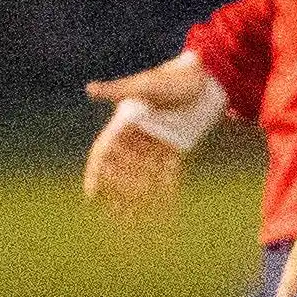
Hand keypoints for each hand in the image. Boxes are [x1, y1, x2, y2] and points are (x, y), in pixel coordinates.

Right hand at [83, 52, 212, 209]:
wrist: (206, 77)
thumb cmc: (172, 77)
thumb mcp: (145, 85)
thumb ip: (118, 91)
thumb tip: (90, 89)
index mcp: (124, 122)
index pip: (105, 152)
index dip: (97, 174)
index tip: (92, 195)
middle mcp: (137, 135)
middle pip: (123, 169)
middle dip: (118, 193)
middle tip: (116, 216)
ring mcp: (155, 142)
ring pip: (143, 174)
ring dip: (139, 197)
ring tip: (136, 220)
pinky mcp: (174, 146)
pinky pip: (166, 172)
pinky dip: (164, 190)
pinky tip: (164, 209)